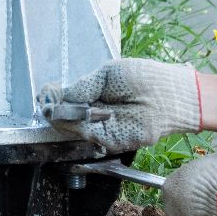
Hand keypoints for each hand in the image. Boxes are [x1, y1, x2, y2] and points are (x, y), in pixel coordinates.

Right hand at [43, 59, 200, 152]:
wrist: (171, 96)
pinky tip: (94, 113)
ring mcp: (102, 128)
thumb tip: (57, 96)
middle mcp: (95, 112)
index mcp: (94, 93)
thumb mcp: (107, 74)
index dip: (52, 98)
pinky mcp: (111, 141)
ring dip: (72, 117)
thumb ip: (82, 86)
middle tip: (53, 104)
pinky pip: (88, 137)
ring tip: (85, 105)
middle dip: (57, 110)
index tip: (45, 95)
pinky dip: (86, 126)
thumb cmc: (144, 78)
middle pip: (63, 116)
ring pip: (72, 128)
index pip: (64, 99)